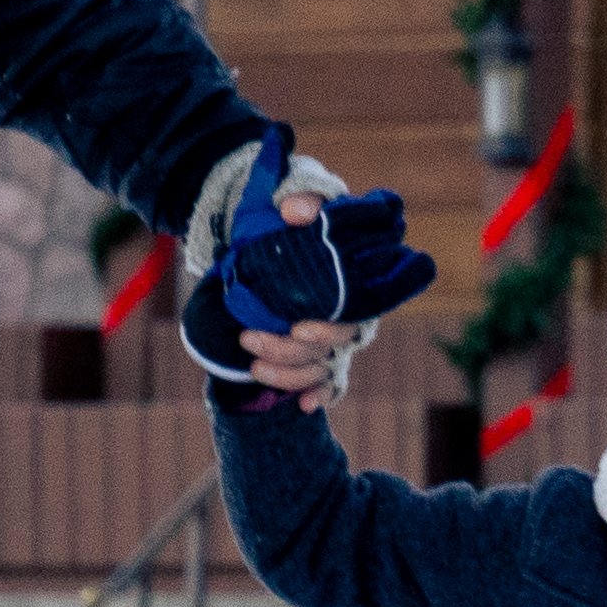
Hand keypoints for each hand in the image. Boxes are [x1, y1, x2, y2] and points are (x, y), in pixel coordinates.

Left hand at [199, 139, 423, 390]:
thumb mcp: (306, 200)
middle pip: (332, 347)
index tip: (299, 327)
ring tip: (253, 364)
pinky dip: (318, 394)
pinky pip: (327, 382)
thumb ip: (307, 200)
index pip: (355, 316)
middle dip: (290, 349)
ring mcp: (332, 338)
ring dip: (289, 372)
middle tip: (251, 338)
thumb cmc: (304, 219)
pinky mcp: (315, 351)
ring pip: (322, 367)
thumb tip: (292, 212)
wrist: (284, 234)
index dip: (329, 330)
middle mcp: (350, 316)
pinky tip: (303, 406)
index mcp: (355, 285)